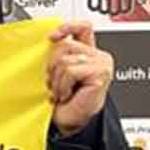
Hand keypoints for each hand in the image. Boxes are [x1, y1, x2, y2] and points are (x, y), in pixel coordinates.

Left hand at [47, 20, 112, 136]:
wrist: (68, 122)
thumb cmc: (62, 102)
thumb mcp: (55, 73)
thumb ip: (57, 55)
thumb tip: (48, 41)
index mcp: (86, 52)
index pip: (82, 27)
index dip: (67, 26)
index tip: (52, 37)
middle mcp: (96, 56)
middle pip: (65, 45)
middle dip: (52, 67)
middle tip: (55, 84)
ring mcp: (101, 63)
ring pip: (65, 59)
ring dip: (57, 80)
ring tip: (63, 92)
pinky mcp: (100, 72)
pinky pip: (71, 71)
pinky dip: (63, 85)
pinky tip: (68, 95)